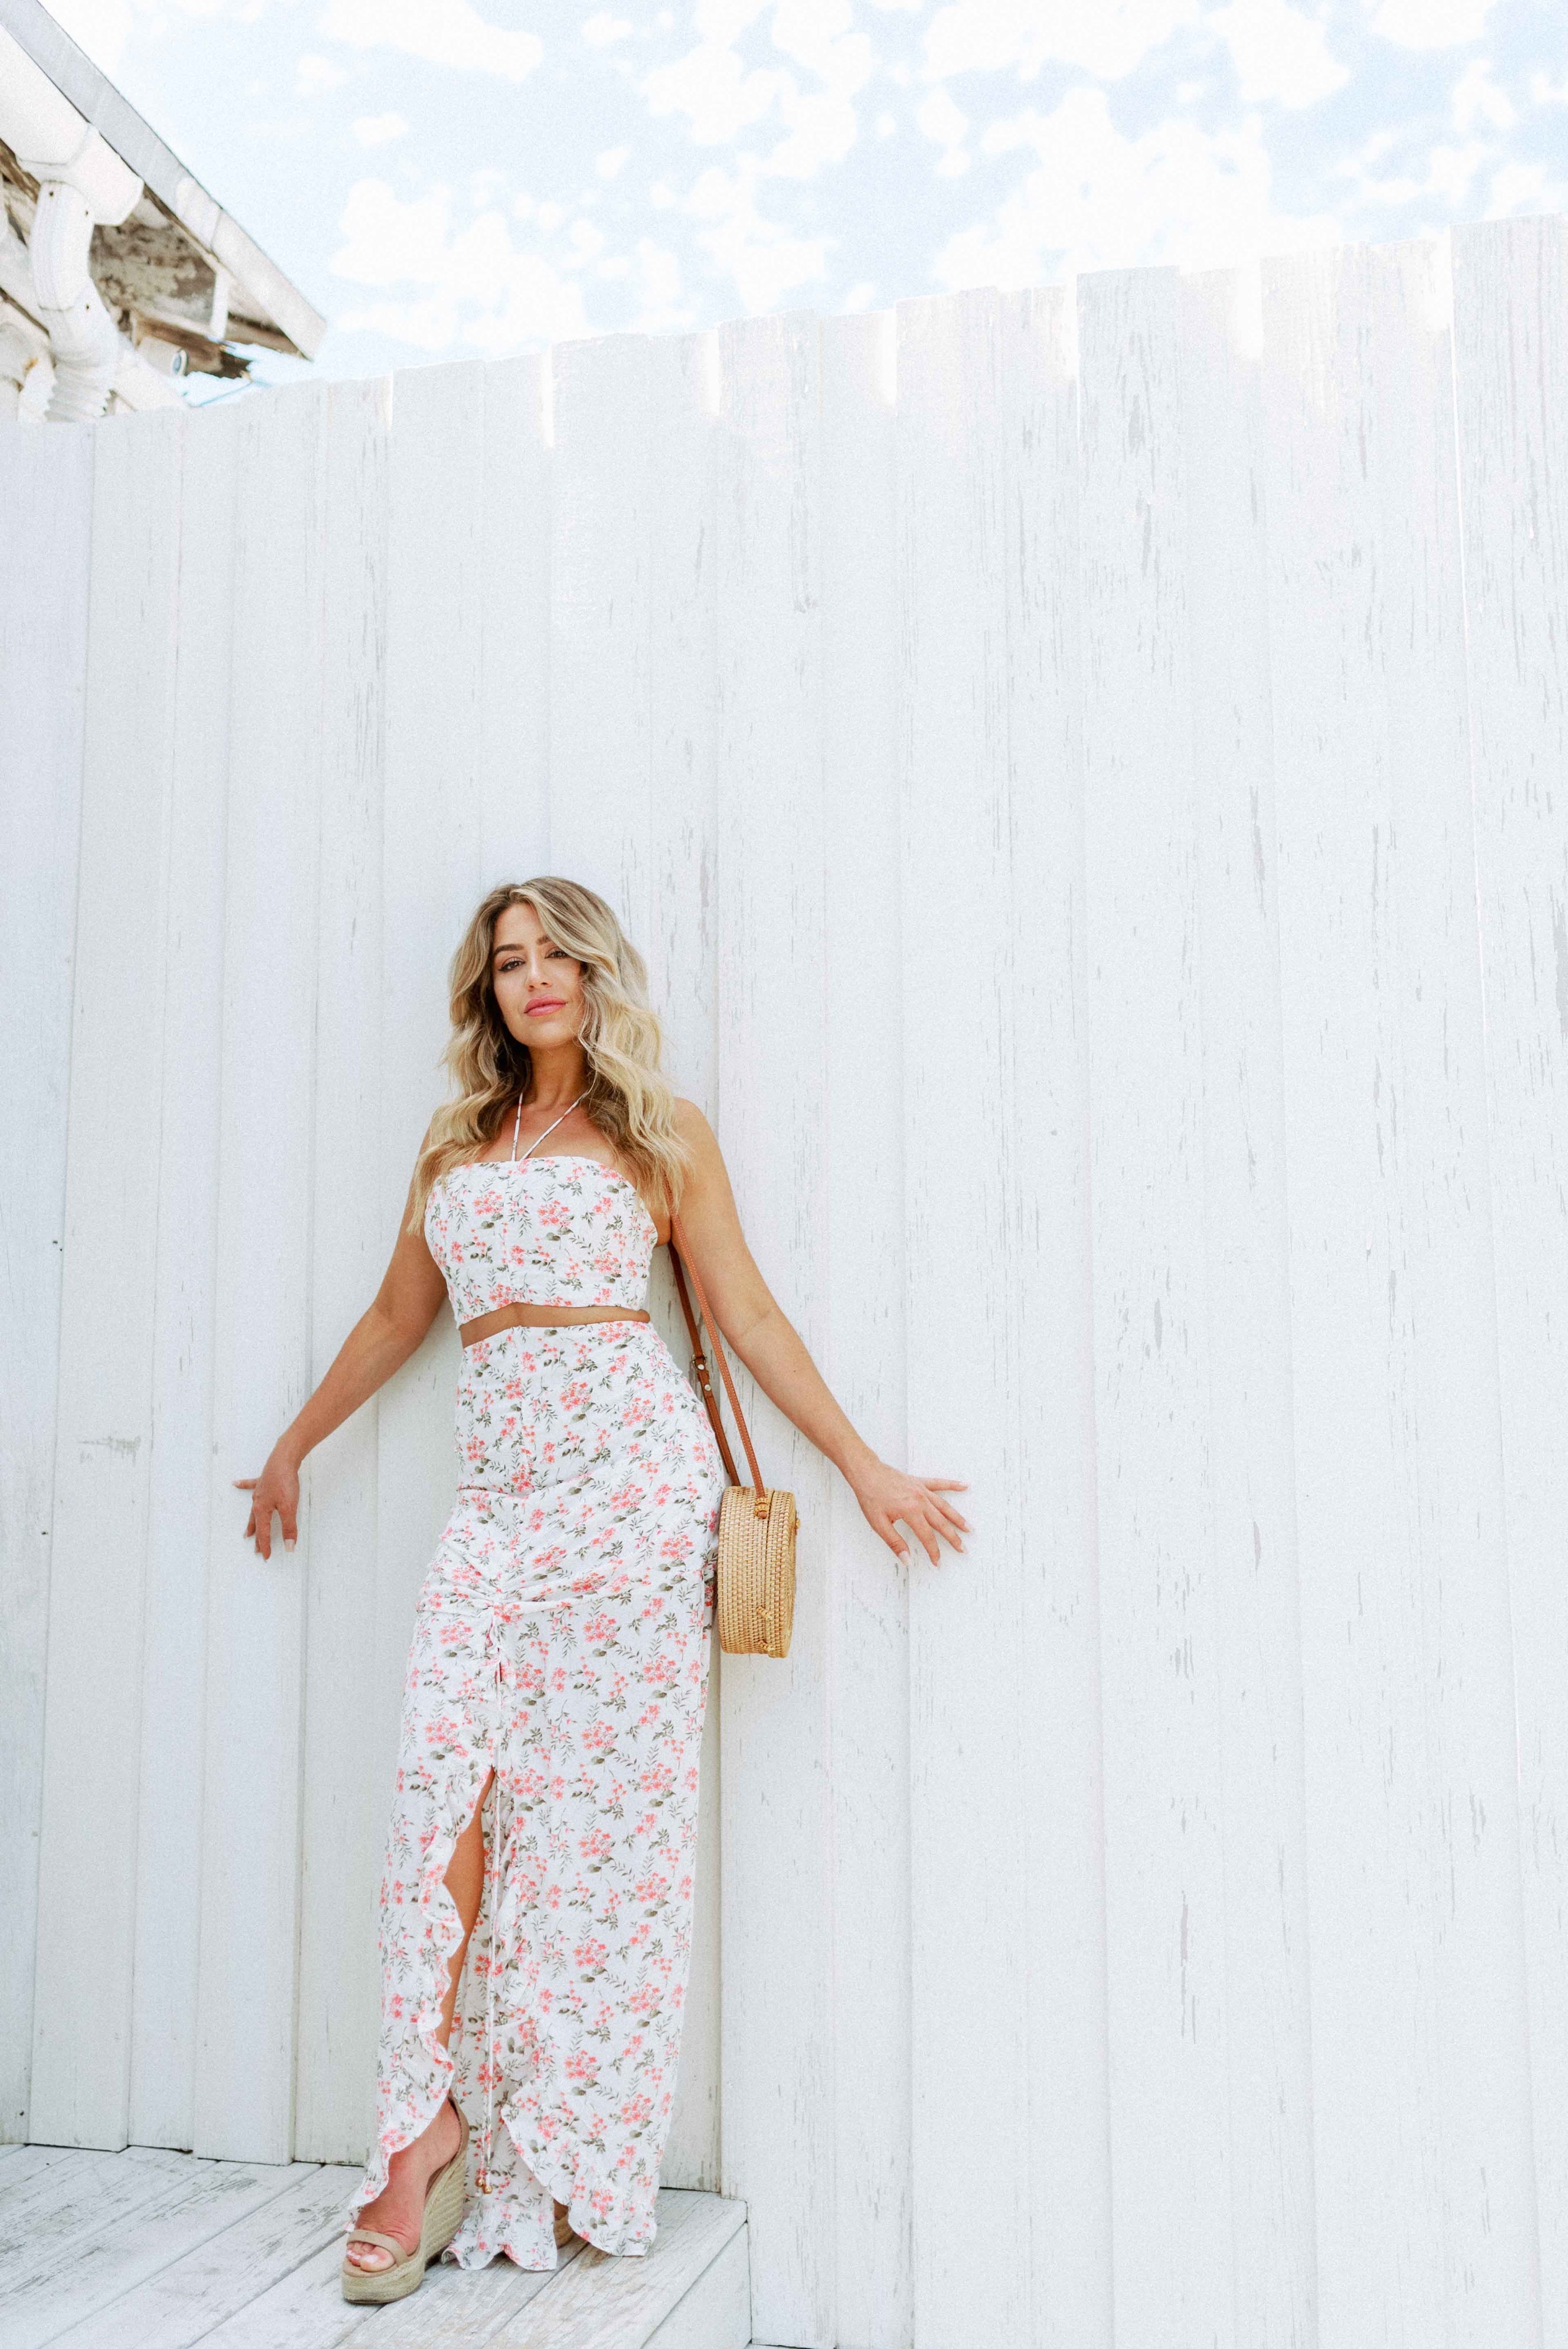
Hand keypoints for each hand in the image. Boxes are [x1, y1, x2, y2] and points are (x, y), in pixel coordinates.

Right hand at [233, 1447, 299, 1560]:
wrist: (284, 1459)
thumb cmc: (285, 1482)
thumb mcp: (289, 1508)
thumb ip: (289, 1528)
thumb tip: (289, 1546)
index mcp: (262, 1510)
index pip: (264, 1533)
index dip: (266, 1546)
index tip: (266, 1557)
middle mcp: (258, 1502)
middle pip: (257, 1524)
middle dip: (258, 1538)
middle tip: (256, 1549)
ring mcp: (259, 1491)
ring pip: (253, 1511)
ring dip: (251, 1523)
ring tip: (246, 1532)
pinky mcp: (263, 1481)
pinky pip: (250, 1485)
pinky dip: (244, 1486)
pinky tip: (235, 1483)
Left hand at [850, 1458, 969, 1564]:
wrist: (866, 1472)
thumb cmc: (870, 1496)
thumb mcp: (878, 1523)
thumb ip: (895, 1542)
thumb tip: (907, 1559)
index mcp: (911, 1512)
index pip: (927, 1536)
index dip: (933, 1551)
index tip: (937, 1562)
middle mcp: (920, 1500)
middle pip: (941, 1523)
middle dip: (953, 1538)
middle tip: (963, 1549)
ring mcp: (921, 1490)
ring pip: (944, 1506)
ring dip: (957, 1518)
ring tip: (969, 1528)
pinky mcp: (919, 1482)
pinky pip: (939, 1483)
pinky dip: (953, 1485)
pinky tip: (965, 1486)